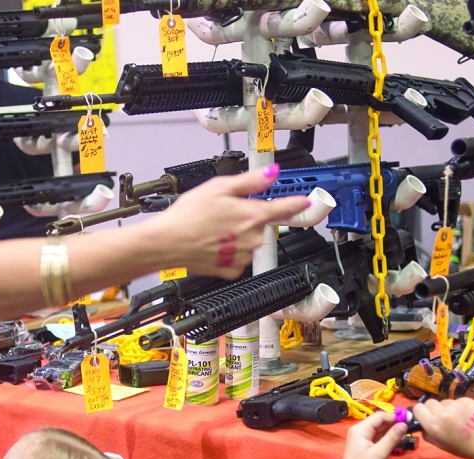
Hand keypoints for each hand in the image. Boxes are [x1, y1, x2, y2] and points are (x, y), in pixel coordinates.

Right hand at [150, 166, 308, 278]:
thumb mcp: (220, 187)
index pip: (285, 207)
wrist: (168, 243)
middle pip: (262, 224)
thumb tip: (272, 172)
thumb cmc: (189, 216)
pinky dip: (230, 251)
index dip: (296, 203)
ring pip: (250, 241)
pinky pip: (239, 257)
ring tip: (215, 229)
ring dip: (239, 235)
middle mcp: (253, 237)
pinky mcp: (232, 269)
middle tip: (225, 213)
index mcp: (253, 215)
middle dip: (249, 217)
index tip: (305, 202)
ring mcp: (244, 255)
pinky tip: (214, 244)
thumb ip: (251, 181)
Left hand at [338, 411, 407, 458]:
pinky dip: (386, 438)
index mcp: (360, 429)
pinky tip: (397, 439)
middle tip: (410, 425)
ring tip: (406, 431)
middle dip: (393, 423)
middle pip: (378, 422)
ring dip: (391, 430)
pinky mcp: (364, 446)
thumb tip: (404, 424)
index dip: (394, 416)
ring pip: (378, 430)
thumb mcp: (380, 453)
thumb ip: (392, 437)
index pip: (379, 416)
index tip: (409, 419)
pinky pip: (377, 437)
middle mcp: (359, 430)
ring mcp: (361, 439)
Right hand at [412, 398, 473, 458]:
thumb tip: (422, 426)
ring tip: (459, 418)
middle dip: (434, 409)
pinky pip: (457, 401)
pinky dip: (459, 407)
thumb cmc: (464, 448)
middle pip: (429, 402)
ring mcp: (455, 405)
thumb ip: (428, 434)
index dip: (421, 413)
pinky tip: (468, 415)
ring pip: (444, 402)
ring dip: (447, 408)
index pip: (418, 408)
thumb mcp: (441, 446)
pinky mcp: (466, 400)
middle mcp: (442, 413)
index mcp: (434, 425)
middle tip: (443, 418)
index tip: (427, 417)